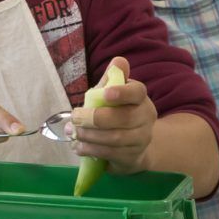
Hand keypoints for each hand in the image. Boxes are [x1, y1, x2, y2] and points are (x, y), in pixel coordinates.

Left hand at [68, 57, 156, 174]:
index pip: (137, 92)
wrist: (133, 146)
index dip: (122, 93)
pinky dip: (91, 150)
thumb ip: (111, 79)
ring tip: (73, 132)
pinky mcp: (133, 157)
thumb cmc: (117, 114)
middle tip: (74, 118)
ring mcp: (142, 139)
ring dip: (89, 136)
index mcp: (140, 98)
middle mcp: (146, 118)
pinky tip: (78, 147)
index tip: (105, 93)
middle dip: (95, 118)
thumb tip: (118, 61)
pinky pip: (111, 154)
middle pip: (124, 118)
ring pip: (115, 138)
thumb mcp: (112, 95)